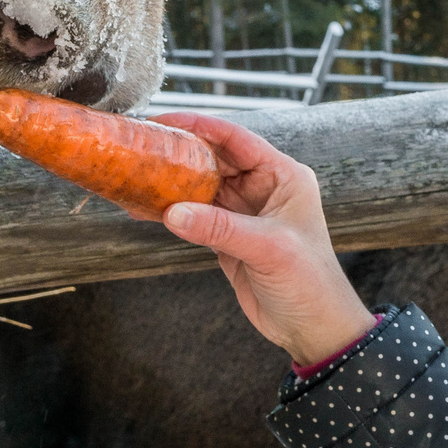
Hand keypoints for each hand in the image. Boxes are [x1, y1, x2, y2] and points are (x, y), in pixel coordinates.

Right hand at [151, 111, 374, 366]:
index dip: (200, 126)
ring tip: (134, 176)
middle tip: (141, 147)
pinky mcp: (228, 237)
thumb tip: (173, 212)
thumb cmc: (310, 282)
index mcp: (283, 176)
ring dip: (171, 184)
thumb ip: (221, 228)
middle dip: (179, 153)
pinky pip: (195, 216)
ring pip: (200, 187)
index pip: (237, 139)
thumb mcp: (268, 248)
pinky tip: (144, 209)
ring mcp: (244, 213)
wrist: (313, 328)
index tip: (164, 119)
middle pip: (213, 160)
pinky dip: (171, 213)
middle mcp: (263, 188)